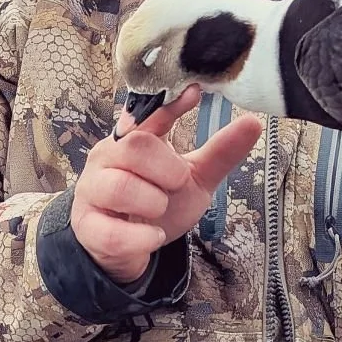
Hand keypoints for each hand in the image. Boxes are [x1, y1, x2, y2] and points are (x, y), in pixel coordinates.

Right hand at [72, 87, 262, 283]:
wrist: (128, 248)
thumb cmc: (154, 204)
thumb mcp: (192, 180)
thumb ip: (218, 154)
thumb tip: (253, 123)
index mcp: (132, 140)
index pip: (149, 114)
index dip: (170, 106)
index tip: (195, 94)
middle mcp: (106, 158)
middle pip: (134, 147)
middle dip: (166, 169)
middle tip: (176, 184)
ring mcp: (92, 192)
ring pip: (119, 187)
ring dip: (152, 202)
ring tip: (159, 210)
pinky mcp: (88, 227)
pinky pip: (113, 232)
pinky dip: (143, 237)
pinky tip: (154, 236)